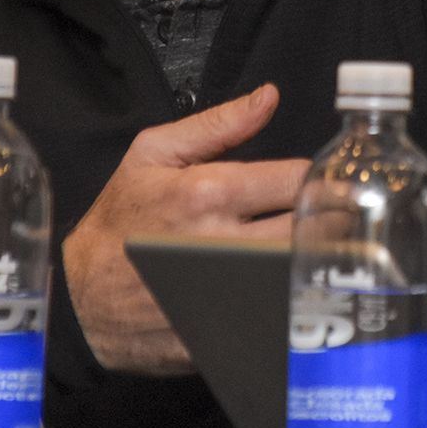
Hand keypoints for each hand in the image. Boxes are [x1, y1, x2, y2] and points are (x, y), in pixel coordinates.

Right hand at [61, 84, 308, 373]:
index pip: (297, 179)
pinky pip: (278, 315)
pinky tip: (298, 294)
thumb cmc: (117, 221)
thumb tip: (267, 98)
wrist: (81, 296)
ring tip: (326, 254)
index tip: (331, 183)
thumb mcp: (152, 154)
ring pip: (301, 271)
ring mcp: (224, 290)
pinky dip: (296, 303)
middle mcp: (221, 240)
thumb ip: (217, 124)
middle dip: (335, 221)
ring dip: (322, 262)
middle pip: (310, 228)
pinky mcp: (223, 329)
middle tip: (345, 219)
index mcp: (209, 191)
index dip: (323, 180)